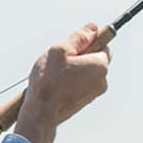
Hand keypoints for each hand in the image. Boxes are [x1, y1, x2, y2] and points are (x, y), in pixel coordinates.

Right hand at [14, 22, 111, 142]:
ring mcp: (93, 93)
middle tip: (59, 62)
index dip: (86, 43)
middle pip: (94, 59)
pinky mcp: (83, 103)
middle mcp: (102, 80)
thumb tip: (93, 28)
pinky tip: (54, 86)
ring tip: (54, 77)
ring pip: (85, 73)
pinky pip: (79, 86)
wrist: (40, 114)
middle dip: (79, 58)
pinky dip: (69, 83)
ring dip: (73, 71)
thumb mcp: (59, 50)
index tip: (72, 47)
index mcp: (100, 65)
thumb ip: (79, 37)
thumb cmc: (48, 82)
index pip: (102, 44)